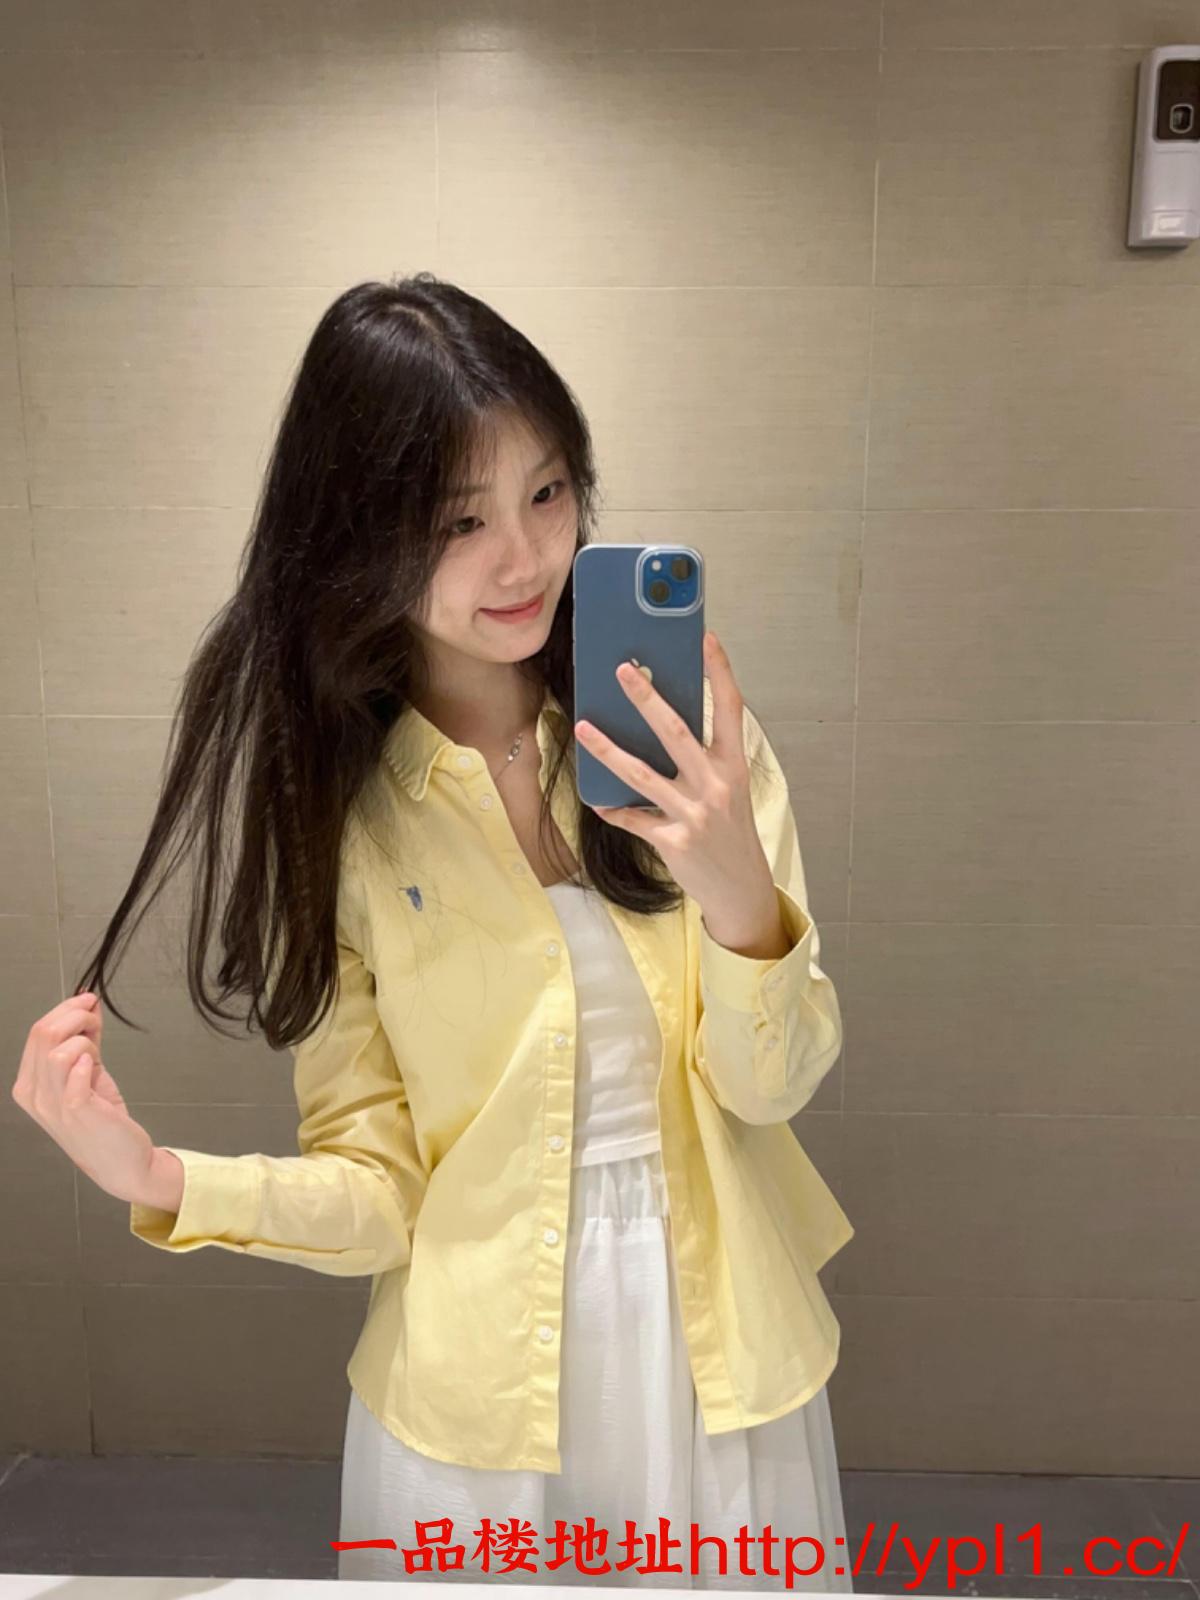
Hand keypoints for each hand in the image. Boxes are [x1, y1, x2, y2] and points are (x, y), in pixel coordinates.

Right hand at [11, 992, 158, 1204]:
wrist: (121, 1161)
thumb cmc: (102, 1118)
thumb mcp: (88, 1071)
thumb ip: (84, 1039)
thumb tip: (87, 1002)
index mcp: (29, 1084)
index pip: (36, 1032)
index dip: (65, 1008)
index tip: (88, 1001)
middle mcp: (35, 1095)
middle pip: (43, 1033)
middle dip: (76, 1014)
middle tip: (96, 1019)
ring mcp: (53, 1105)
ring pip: (58, 1048)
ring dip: (85, 1037)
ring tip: (96, 1052)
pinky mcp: (77, 1110)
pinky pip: (74, 1071)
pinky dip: (87, 1060)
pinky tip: (93, 1067)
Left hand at [574, 630, 776, 923]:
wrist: (740, 886)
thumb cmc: (729, 830)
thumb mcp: (728, 788)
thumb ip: (703, 758)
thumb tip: (660, 722)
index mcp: (732, 765)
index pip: (729, 709)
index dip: (720, 672)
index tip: (707, 638)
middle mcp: (716, 785)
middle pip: (676, 733)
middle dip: (647, 699)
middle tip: (623, 670)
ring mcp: (694, 814)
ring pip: (642, 774)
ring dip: (608, 750)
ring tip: (584, 727)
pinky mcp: (673, 841)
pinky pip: (633, 818)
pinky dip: (614, 808)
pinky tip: (598, 800)